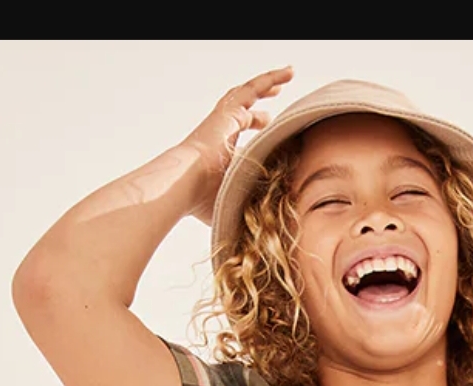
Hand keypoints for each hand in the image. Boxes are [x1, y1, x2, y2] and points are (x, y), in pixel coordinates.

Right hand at [179, 66, 293, 224]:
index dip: (254, 129)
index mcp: (219, 151)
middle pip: (241, 111)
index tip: (268, 130)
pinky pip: (252, 89)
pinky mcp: (228, 112)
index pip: (239, 135)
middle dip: (258, 106)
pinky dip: (269, 80)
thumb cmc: (204, 200)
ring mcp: (223, 120)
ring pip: (247, 94)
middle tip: (272, 105)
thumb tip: (273, 223)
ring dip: (266, 85)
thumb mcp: (233, 201)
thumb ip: (249, 204)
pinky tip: (287, 75)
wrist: (185, 184)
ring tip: (284, 78)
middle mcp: (220, 132)